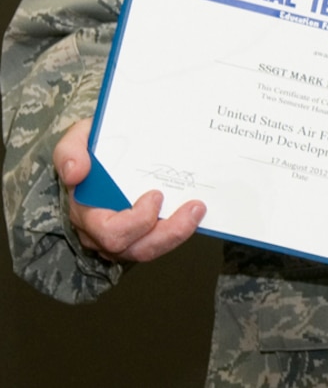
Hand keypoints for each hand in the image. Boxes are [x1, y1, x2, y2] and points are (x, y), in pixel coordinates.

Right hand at [55, 119, 203, 262]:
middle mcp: (101, 230)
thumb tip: (75, 173)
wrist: (109, 145)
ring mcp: (122, 234)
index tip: (156, 194)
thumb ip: (69, 152)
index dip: (136, 221)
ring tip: (198, 211)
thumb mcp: (78, 138)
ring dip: (177, 234)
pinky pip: (158, 242)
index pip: (109, 231)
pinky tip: (195, 213)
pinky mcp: (140, 233)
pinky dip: (178, 231)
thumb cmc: (95, 145)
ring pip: (148, 250)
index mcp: (86, 209)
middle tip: (192, 207)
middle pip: (134, 248)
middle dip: (167, 232)